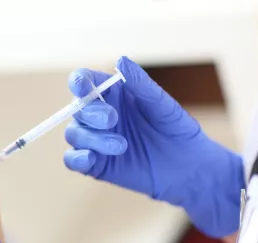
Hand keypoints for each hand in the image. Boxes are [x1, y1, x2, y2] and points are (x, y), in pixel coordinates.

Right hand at [64, 56, 244, 237]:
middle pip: (77, 108)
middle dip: (92, 113)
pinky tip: (91, 159)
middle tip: (113, 120)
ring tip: (121, 146)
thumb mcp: (162, 104)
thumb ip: (140, 83)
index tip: (82, 87)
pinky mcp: (94, 164)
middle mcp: (97, 114)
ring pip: (74, 134)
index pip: (84, 82)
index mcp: (111, 94)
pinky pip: (72, 160)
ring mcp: (93, 140)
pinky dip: (76, 158)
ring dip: (92, 138)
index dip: (78, 82)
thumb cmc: (175, 130)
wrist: (185, 166)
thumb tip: (120, 60)